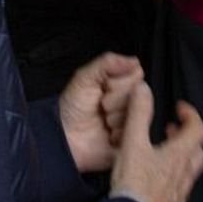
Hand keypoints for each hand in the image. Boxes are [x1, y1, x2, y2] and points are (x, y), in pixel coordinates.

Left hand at [59, 53, 144, 172]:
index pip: (136, 76)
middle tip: (101, 106)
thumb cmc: (72, 106)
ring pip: (137, 114)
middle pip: (138, 95)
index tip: (104, 88)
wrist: (64, 135)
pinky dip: (118, 134)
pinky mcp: (130, 140)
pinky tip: (108, 134)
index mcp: (121, 83)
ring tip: (103, 120)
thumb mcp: (85, 77)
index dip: (118, 83)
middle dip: (114, 100)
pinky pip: (134, 132)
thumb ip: (108, 62)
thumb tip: (134, 61)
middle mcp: (129, 101)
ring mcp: (131, 121)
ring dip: (115, 118)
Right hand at [108, 83, 202, 201]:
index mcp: (179, 156)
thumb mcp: (132, 143)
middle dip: (186, 137)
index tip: (181, 108)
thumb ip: (138, 114)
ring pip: (189, 172)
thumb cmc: (134, 186)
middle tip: (173, 130)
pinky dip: (172, 179)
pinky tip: (157, 180)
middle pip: (197, 152)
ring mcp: (179, 194)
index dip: (191, 115)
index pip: (197, 129)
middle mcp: (184, 175)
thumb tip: (143, 90)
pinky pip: (179, 190)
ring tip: (163, 153)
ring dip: (180, 158)